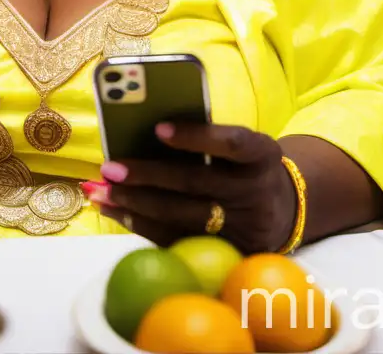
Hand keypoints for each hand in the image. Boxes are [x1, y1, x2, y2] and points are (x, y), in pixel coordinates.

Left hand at [85, 123, 297, 253]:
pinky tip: (115, 211)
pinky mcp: (228, 253)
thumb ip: (206, 139)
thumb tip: (142, 131)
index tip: (157, 129)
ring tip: (100, 192)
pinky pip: (176, 239)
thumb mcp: (240, 147)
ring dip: (135, 204)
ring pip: (181, 217)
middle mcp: (256, 191)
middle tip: (109, 169)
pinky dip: (140, 225)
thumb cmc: (244, 167)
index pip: (232, 143)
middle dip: (147, 176)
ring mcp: (244, 227)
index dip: (196, 137)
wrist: (282, 211)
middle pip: (195, 183)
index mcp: (262, 155)